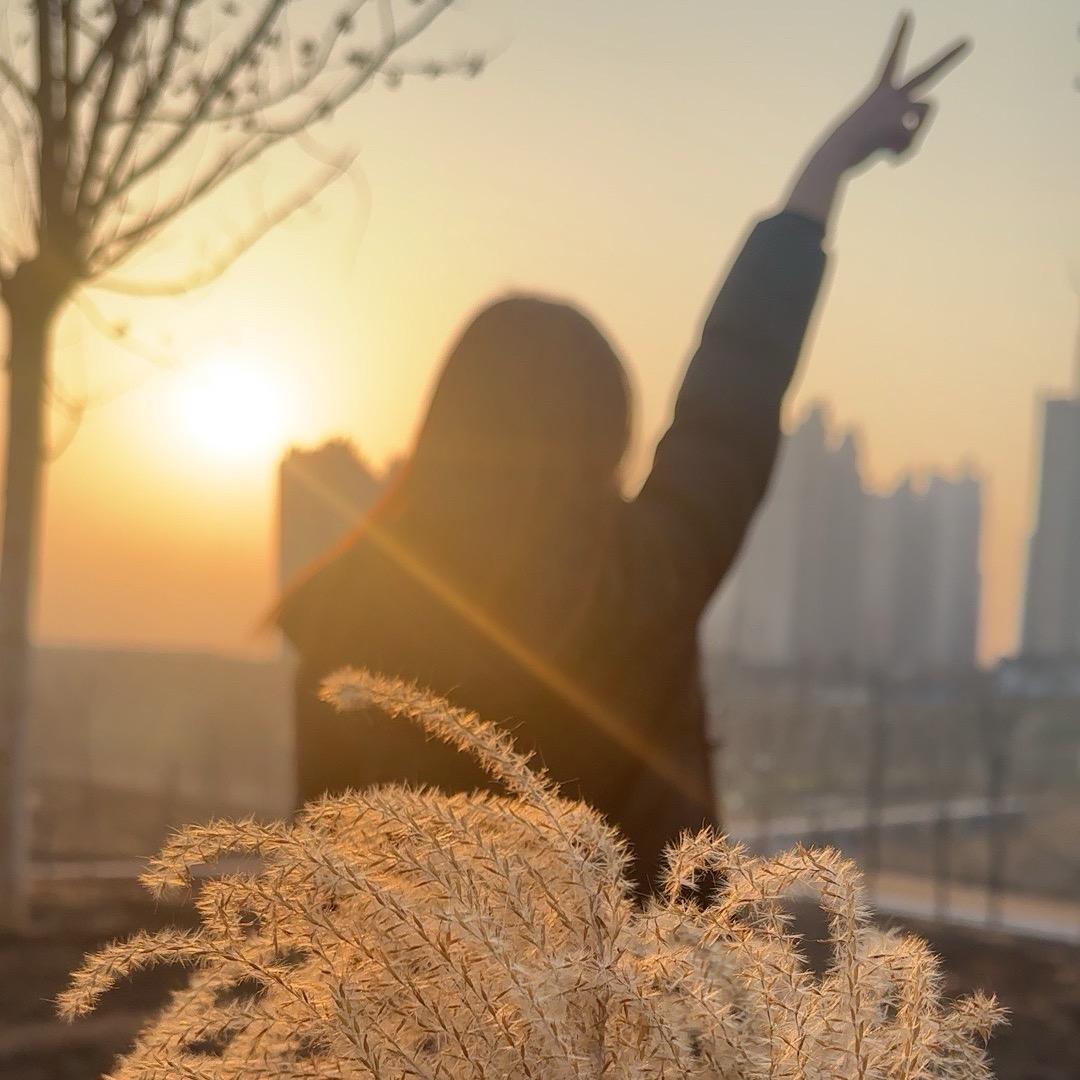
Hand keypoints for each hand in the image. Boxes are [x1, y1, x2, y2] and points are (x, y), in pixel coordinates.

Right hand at [783, 13, 970, 228]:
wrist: (835, 154)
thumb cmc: (852, 145)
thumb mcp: (877, 133)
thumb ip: (910, 124)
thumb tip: (928, 110)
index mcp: (880, 91)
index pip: (892, 58)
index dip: (900, 35)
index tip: (908, 14)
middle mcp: (893, 93)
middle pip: (928, 73)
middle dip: (949, 57)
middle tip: (968, 41)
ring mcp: (899, 107)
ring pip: (925, 114)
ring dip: (915, 132)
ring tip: (887, 143)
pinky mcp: (902, 124)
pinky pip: (913, 142)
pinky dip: (901, 153)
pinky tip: (884, 156)